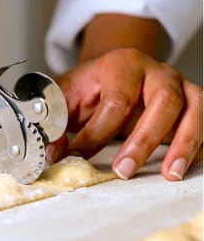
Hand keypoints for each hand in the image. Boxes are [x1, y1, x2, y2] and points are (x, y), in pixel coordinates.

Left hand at [46, 48, 202, 180]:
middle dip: (144, 140)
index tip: (77, 156)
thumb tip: (51, 154)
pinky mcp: (189, 103)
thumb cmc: (90, 88)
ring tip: (171, 175)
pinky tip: (183, 166)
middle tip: (124, 171)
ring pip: (193, 109)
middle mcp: (156, 72)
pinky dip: (197, 144)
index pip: (116, 102)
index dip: (97, 133)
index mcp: (122, 65)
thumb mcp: (66, 97)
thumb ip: (55, 121)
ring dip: (184, 144)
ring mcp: (178, 86)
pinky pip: (201, 122)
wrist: (114, 73)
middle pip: (163, 101)